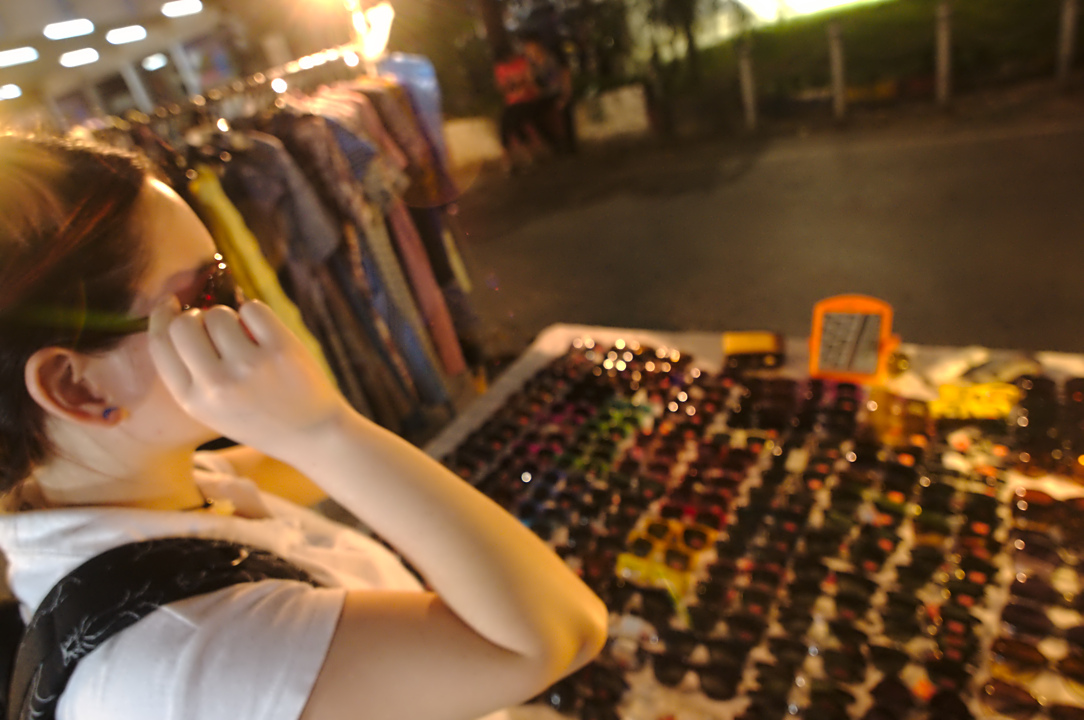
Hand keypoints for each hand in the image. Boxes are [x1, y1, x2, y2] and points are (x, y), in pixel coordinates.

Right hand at [148, 299, 349, 458]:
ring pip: (219, 313)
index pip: (160, 344)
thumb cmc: (259, 417)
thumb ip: (191, 372)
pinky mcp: (279, 350)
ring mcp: (248, 365)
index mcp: (193, 400)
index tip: (170, 304)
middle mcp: (216, 384)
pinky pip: (253, 308)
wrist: (311, 434)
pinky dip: (256, 313)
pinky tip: (265, 333)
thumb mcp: (212, 409)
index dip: (161, 316)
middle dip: (196, 316)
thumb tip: (177, 316)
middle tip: (213, 324)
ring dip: (229, 316)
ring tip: (246, 337)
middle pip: (184, 324)